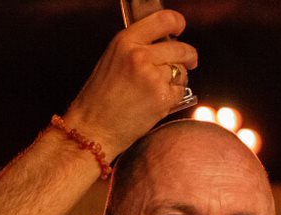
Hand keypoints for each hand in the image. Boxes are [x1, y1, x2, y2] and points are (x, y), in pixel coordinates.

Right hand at [62, 10, 197, 159]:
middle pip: (180, 48)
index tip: (179, 29)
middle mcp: (139, 56)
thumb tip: (164, 44)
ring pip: (181, 71)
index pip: (163, 20)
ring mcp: (152, 77)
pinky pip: (180, 91)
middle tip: (188, 62)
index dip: (177, 23)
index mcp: (125, 42)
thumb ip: (136, 47)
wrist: (92, 128)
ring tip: (155, 90)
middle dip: (187, 56)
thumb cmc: (98, 99)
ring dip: (176, 79)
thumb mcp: (111, 60)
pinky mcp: (162, 97)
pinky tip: (155, 102)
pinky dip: (173, 97)